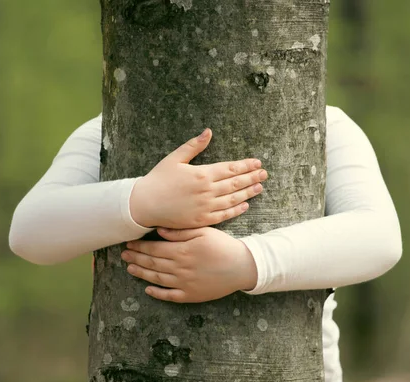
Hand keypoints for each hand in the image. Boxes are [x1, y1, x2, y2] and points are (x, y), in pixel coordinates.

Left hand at [121, 227, 257, 302]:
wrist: (241, 266)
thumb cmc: (223, 245)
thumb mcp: (204, 232)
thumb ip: (180, 231)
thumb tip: (159, 230)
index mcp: (182, 251)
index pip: (155, 248)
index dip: (140, 246)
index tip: (130, 242)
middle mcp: (179, 268)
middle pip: (152, 263)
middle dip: (136, 258)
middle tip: (124, 254)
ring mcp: (184, 283)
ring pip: (157, 279)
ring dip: (142, 273)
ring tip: (130, 268)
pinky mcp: (191, 295)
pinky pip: (169, 296)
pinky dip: (157, 294)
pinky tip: (147, 290)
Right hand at [129, 128, 267, 228]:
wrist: (144, 204)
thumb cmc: (158, 179)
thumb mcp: (175, 158)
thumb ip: (194, 145)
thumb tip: (208, 132)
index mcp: (202, 174)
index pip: (230, 168)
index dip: (246, 166)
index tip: (257, 163)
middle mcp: (207, 191)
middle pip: (235, 183)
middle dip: (252, 177)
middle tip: (264, 174)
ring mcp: (205, 207)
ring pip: (233, 199)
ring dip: (248, 193)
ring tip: (259, 187)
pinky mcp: (201, 220)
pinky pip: (224, 215)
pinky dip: (236, 210)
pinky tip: (245, 205)